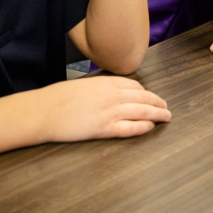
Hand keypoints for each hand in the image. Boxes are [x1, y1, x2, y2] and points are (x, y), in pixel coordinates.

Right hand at [42, 75, 169, 141]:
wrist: (45, 111)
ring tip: (166, 117)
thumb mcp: (83, 86)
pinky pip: (129, 128)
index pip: (134, 85)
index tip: (151, 97)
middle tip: (167, 107)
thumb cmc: (58, 98)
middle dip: (157, 102)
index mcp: (105, 82)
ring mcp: (109, 112)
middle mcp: (111, 95)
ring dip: (156, 114)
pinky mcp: (103, 129)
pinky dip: (142, 127)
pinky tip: (150, 128)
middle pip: (142, 98)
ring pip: (141, 111)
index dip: (146, 92)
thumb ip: (98, 89)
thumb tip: (106, 94)